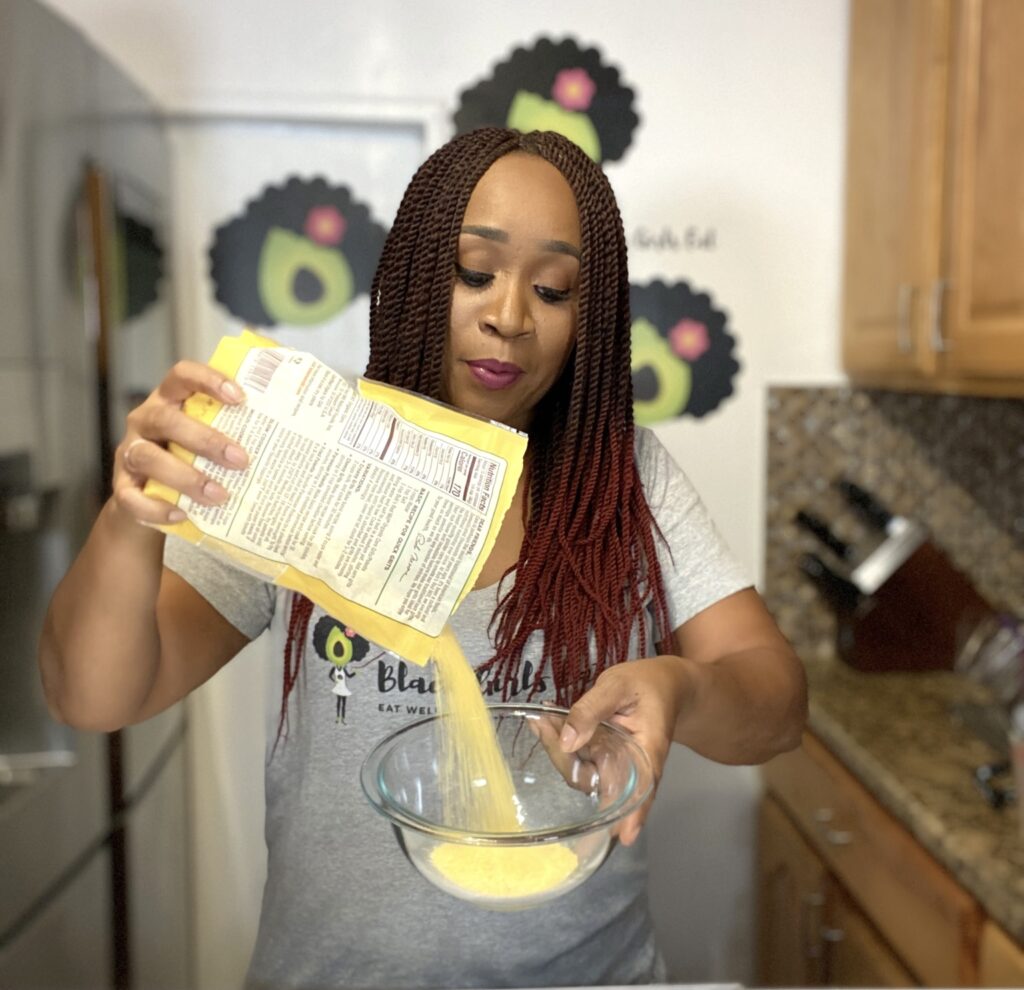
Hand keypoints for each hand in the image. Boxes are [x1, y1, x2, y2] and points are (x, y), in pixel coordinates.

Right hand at [113, 361, 249, 525]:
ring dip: (186, 478)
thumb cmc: (193, 458)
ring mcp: (130, 452)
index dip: (208, 380)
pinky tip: (182, 514)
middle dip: (206, 440)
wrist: (153, 498)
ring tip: (220, 496)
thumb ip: (237, 428)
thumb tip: (299, 425)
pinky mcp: (122, 486)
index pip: (182, 375)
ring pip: (148, 458)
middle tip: (241, 460)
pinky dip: (156, 508)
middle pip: (168, 420)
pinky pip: (131, 497)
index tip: (240, 397)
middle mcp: (146, 420)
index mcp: (170, 400)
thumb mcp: (211, 438)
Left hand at [558, 656, 691, 845]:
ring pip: (581, 772)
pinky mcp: (601, 759)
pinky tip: (544, 724)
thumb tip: (567, 741)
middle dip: (563, 760)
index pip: (641, 790)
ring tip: (541, 719)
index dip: (633, 815)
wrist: (660, 685)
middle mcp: (630, 767)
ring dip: (557, 751)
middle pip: (595, 781)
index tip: (623, 838)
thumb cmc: (647, 685)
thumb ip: (591, 709)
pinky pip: (578, 760)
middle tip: (542, 724)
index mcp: (646, 752)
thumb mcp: (619, 686)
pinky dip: (560, 745)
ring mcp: (614, 766)